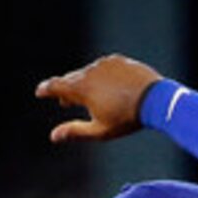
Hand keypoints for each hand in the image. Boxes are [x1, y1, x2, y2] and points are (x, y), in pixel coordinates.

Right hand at [36, 54, 164, 143]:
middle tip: (66, 102)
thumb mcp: (101, 131)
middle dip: (67, 91)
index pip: (55, 86)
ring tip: (91, 96)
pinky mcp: (119, 61)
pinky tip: (108, 86)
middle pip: (71, 80)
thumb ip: (76, 132)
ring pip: (89, 73)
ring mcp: (105, 64)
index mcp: (81, 88)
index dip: (46, 89)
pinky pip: (105, 68)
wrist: (158, 100)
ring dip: (86, 83)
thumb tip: (53, 137)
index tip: (40, 92)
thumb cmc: (129, 118)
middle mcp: (90, 72)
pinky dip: (103, 76)